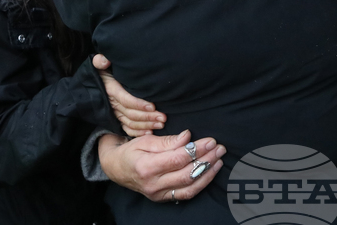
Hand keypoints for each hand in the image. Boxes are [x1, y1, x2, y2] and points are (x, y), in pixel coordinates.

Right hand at [93, 54, 165, 135]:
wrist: (96, 80)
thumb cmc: (104, 69)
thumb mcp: (100, 64)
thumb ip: (101, 61)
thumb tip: (103, 60)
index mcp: (111, 90)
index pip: (125, 99)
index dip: (138, 104)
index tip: (153, 106)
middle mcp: (112, 103)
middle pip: (131, 113)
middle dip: (147, 116)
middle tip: (163, 117)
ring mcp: (115, 112)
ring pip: (131, 122)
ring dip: (146, 124)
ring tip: (161, 124)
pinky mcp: (117, 117)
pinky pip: (126, 127)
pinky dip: (137, 132)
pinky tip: (149, 132)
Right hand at [98, 129, 225, 201]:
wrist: (117, 169)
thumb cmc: (131, 152)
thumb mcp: (145, 140)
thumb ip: (167, 141)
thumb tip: (187, 137)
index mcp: (146, 167)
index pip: (177, 159)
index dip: (196, 149)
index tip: (210, 140)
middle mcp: (153, 184)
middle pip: (186, 173)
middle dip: (206, 160)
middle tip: (219, 148)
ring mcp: (159, 194)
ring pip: (189, 187)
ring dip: (208, 173)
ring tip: (219, 159)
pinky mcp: (163, 198)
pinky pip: (186, 194)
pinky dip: (201, 184)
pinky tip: (210, 172)